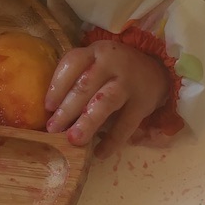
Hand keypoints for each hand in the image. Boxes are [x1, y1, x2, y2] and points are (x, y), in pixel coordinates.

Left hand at [45, 40, 168, 158]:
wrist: (156, 69)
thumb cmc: (113, 69)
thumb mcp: (95, 63)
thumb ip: (76, 79)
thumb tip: (51, 113)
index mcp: (94, 52)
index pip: (72, 63)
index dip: (57, 86)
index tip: (47, 107)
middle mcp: (111, 64)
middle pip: (85, 85)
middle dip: (67, 109)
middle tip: (53, 129)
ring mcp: (128, 83)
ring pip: (106, 102)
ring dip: (88, 122)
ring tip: (74, 139)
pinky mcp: (143, 103)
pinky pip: (126, 124)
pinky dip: (112, 140)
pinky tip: (99, 152)